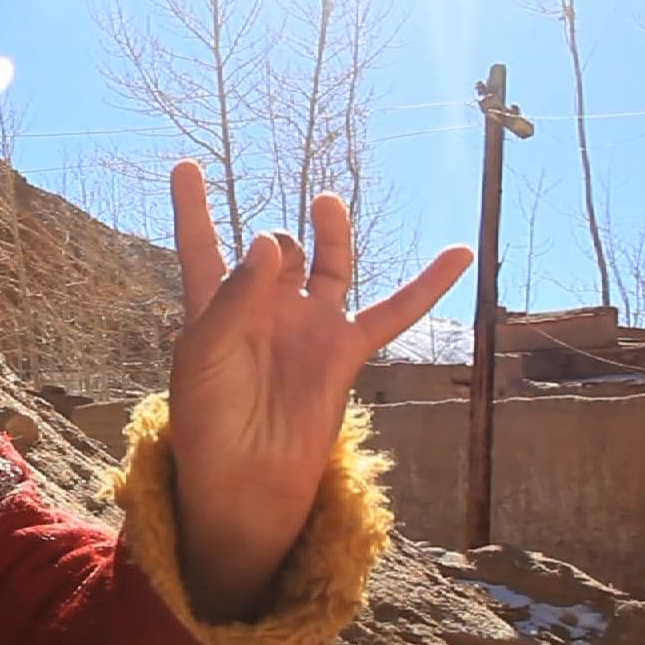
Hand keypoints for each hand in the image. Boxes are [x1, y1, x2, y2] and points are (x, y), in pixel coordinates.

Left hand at [164, 160, 471, 620]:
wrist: (245, 479)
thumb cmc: (208, 420)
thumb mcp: (204, 353)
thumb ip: (234, 294)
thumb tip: (273, 239)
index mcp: (213, 308)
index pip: (202, 245)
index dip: (192, 206)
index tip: (185, 165)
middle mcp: (262, 310)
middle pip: (274, 251)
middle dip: (274, 244)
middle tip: (270, 265)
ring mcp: (306, 327)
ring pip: (326, 264)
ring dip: (328, 232)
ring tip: (324, 203)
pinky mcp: (344, 351)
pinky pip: (393, 310)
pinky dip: (427, 284)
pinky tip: (460, 252)